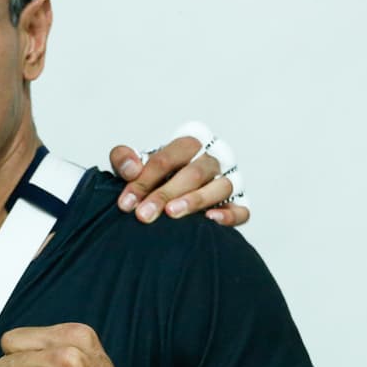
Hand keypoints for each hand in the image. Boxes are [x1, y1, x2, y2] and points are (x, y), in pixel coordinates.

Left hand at [109, 132, 248, 226]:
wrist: (168, 192)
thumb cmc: (154, 177)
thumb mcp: (133, 164)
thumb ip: (124, 159)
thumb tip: (130, 169)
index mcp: (187, 146)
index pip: (169, 157)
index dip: (145, 178)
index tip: (127, 202)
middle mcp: (210, 162)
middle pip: (193, 172)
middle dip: (165, 193)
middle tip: (143, 214)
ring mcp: (227, 182)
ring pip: (221, 187)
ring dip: (195, 200)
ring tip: (172, 213)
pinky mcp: (237, 205)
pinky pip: (241, 210)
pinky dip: (229, 214)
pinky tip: (210, 220)